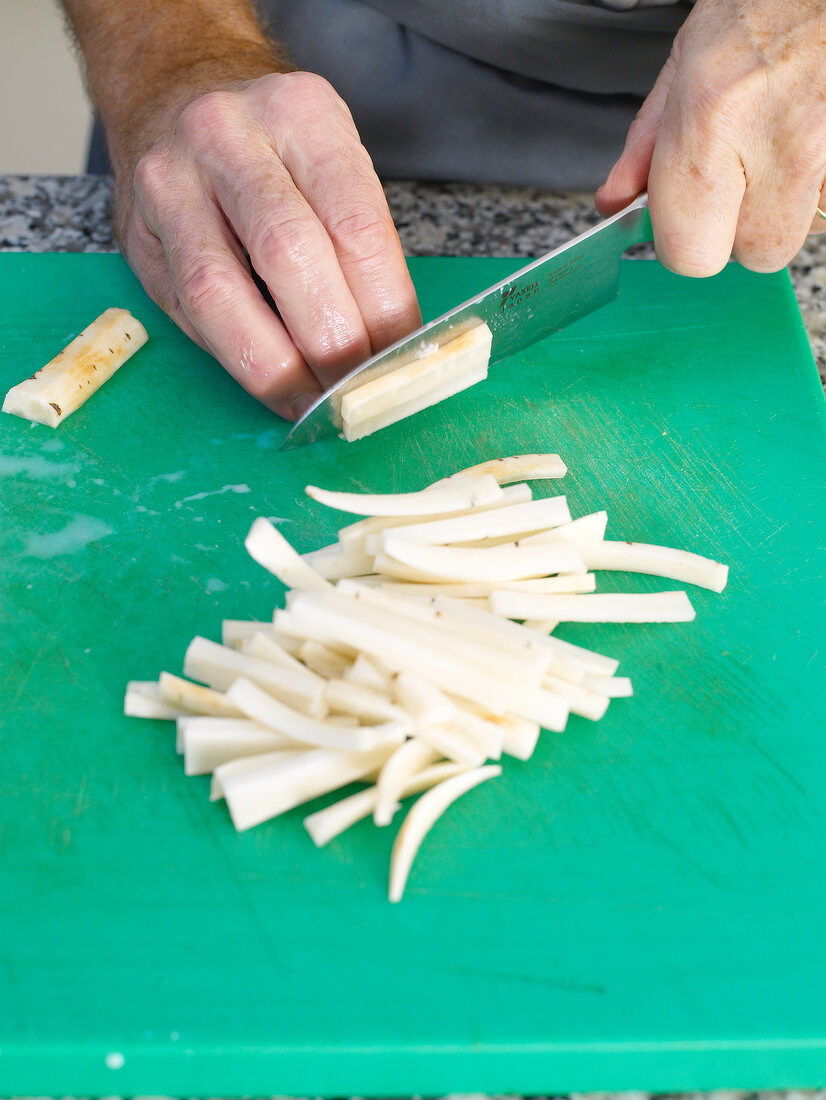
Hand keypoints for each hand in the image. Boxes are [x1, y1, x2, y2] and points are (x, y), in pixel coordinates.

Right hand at [118, 71, 420, 418]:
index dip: (383, 309)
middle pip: (288, 255)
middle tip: (356, 390)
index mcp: (302, 115)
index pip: (356, 226)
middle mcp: (228, 136)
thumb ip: (359, 243)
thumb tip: (392, 344)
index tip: (399, 359)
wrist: (175, 95)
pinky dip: (235, 356)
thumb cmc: (272, 147)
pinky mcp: (137, 232)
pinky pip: (187, 310)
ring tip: (312, 400)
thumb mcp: (331, 161)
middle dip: (330, 342)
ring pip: (219, 290)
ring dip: (275, 363)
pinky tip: (272, 379)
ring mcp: (170, 180)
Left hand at [596, 0, 825, 276]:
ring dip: (785, 205)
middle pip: (752, 254)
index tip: (686, 221)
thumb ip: (648, 142)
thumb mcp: (689, 58)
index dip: (685, 244)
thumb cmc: (771, 4)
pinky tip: (810, 140)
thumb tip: (618, 199)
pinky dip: (817, 186)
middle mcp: (777, 143)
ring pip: (798, 234)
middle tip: (741, 171)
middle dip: (741, 226)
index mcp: (713, 119)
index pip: (690, 254)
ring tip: (781, 142)